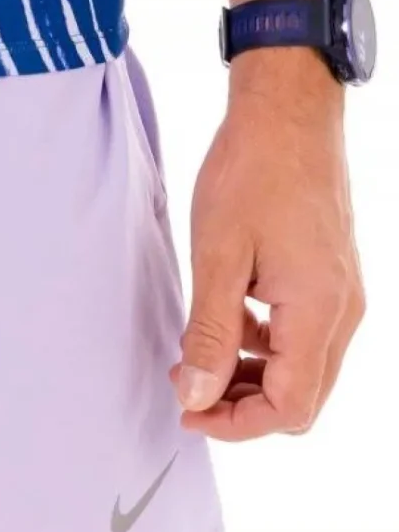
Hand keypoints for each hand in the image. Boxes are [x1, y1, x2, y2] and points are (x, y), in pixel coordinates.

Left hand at [172, 49, 364, 437]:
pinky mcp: (332, 275)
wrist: (289, 108)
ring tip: (199, 355)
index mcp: (319, 312)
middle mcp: (343, 312)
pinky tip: (228, 319)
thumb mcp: (218, 252)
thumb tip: (198, 395)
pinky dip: (267, 343)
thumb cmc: (254, 167)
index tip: (189, 412)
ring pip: (304, 368)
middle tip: (189, 388)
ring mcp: (343, 293)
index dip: (237, 423)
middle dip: (244, 406)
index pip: (290, 407)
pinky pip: (305, 333)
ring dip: (254, 375)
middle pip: (302, 397)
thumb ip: (211, 331)